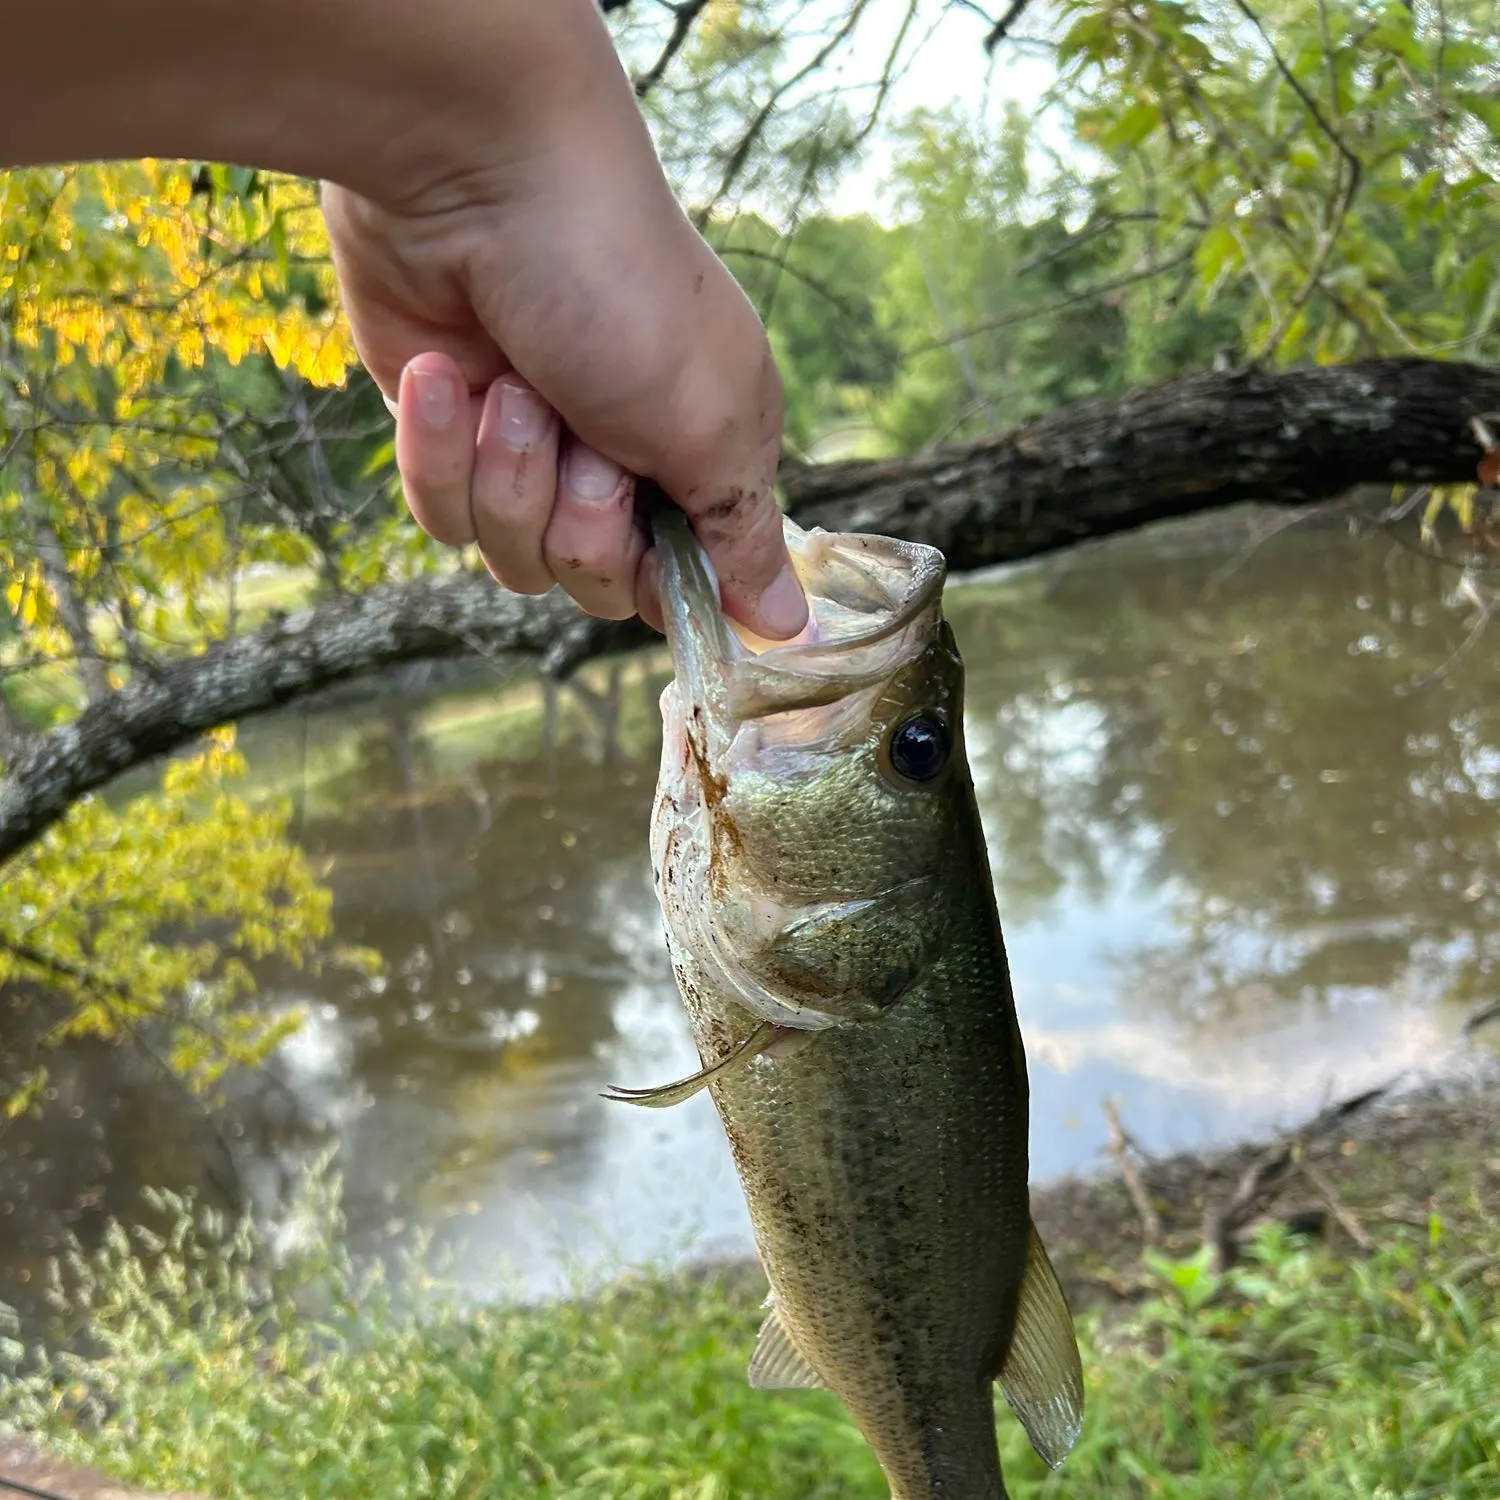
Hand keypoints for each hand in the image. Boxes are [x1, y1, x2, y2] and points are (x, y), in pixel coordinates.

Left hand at [322, 83, 806, 637]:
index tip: (652, 540)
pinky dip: (440, 449)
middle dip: (582, 520)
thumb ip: (744, 536)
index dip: (660, 583)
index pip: (682, 585)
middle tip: (587, 432)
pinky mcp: (446, 439)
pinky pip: (442, 513)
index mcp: (700, 460)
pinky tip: (440, 371)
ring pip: (511, 558)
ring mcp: (528, 455)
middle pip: (593, 585)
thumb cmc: (621, 290)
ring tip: (515, 384)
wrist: (480, 178)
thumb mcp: (712, 423)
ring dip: (511, 474)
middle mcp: (619, 466)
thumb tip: (789, 628)